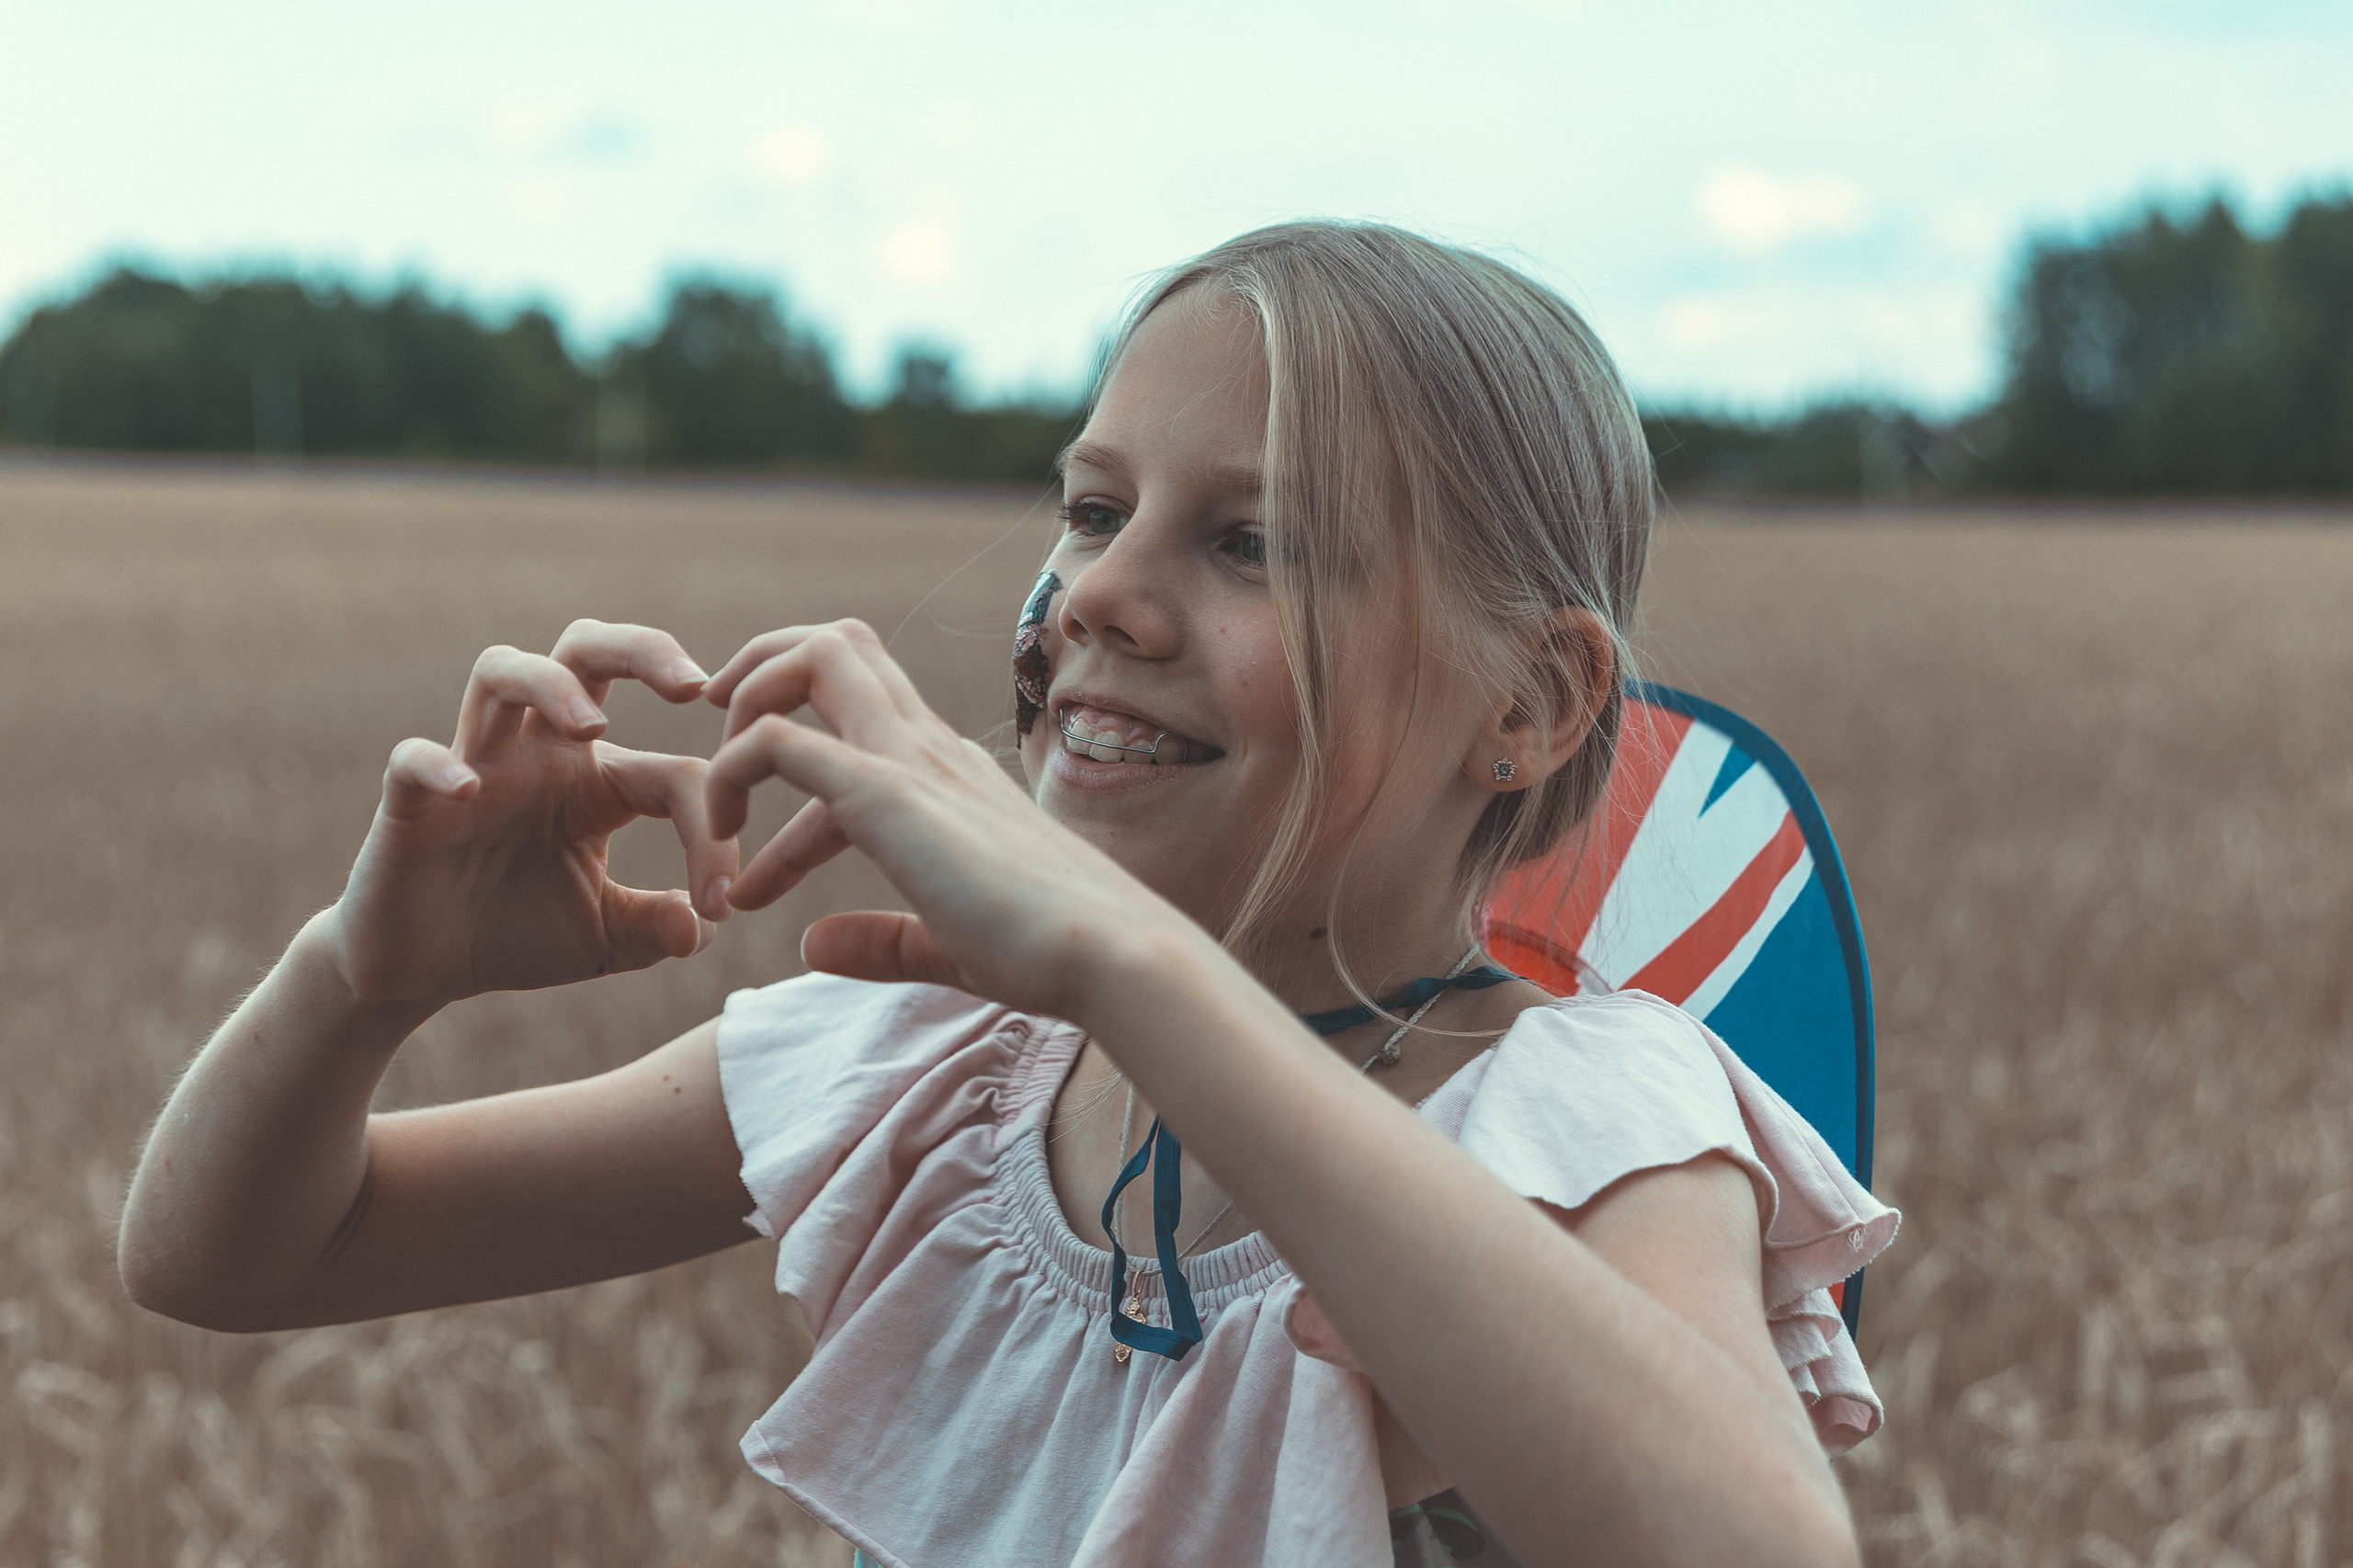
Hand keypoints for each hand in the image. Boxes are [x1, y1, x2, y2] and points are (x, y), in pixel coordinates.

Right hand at [322, 620, 740, 1005]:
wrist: (423, 970)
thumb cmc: (517, 936)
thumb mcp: (605, 940)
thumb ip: (658, 930)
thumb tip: (704, 925)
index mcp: (597, 783)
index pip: (674, 772)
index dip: (712, 827)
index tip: (724, 899)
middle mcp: (540, 755)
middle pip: (585, 652)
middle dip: (642, 649)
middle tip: (694, 684)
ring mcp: (475, 767)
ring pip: (501, 672)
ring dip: (551, 683)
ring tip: (594, 725)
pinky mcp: (410, 803)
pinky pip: (413, 759)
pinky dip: (437, 764)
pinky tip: (468, 792)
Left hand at [701, 620, 1194, 1021]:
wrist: (1111, 954)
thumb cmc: (1051, 954)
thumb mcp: (948, 945)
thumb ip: (881, 941)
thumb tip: (812, 944)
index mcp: (950, 771)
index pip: (862, 710)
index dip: (791, 756)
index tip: (749, 852)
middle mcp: (931, 746)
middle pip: (839, 642)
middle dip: (760, 670)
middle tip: (714, 736)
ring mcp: (912, 759)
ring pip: (814, 656)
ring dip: (746, 703)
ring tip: (712, 793)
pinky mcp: (886, 793)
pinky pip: (779, 740)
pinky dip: (734, 775)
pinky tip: (731, 848)